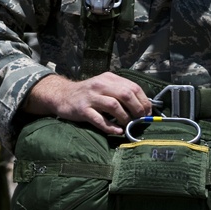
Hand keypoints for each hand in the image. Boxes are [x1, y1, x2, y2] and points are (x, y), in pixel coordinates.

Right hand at [23, 73, 152, 135]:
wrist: (63, 95)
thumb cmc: (88, 93)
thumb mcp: (104, 86)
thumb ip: (120, 92)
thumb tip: (142, 106)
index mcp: (109, 78)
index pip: (133, 87)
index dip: (143, 101)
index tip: (147, 112)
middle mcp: (100, 85)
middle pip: (126, 95)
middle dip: (137, 109)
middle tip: (140, 120)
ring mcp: (91, 97)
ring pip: (114, 106)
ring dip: (125, 118)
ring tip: (128, 125)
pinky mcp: (83, 110)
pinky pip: (99, 119)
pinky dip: (111, 127)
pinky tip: (117, 131)